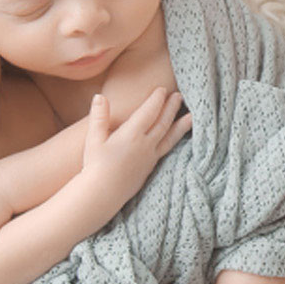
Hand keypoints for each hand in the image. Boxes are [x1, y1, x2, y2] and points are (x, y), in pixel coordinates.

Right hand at [78, 89, 190, 207]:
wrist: (103, 194)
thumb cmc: (95, 166)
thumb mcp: (93, 139)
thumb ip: (99, 117)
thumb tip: (100, 96)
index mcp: (131, 135)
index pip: (149, 112)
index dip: (156, 99)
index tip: (162, 89)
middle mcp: (145, 145)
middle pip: (162, 122)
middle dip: (171, 107)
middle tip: (178, 95)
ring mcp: (150, 157)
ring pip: (169, 137)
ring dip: (180, 125)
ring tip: (191, 116)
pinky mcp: (150, 168)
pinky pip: (166, 149)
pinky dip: (173, 140)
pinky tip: (175, 138)